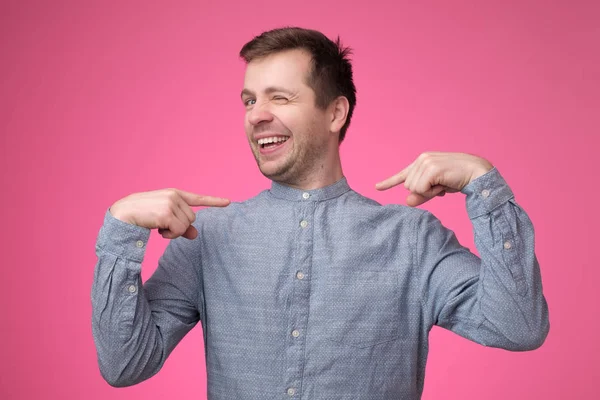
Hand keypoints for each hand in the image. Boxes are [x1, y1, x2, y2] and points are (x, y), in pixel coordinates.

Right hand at [109, 189, 229, 239]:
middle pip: (192, 219)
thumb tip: (195, 234)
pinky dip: (170, 235)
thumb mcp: (164, 219)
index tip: (228, 202)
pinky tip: (158, 230)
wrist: (123, 213)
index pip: (198, 198)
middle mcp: (175, 196)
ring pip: (186, 225)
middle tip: (163, 226)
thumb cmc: (143, 215)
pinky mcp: (166, 213)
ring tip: (159, 226)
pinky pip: (179, 230)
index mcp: (175, 194)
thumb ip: (181, 226)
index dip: (214, 201)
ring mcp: (171, 203)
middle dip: (180, 226)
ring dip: (174, 231)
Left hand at [375, 152, 492, 206]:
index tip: (377, 187)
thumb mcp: (436, 188)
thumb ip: (421, 195)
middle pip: (408, 186)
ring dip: (429, 192)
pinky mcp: (431, 168)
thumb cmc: (458, 179)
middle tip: (440, 186)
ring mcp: (426, 162)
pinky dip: (432, 192)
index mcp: (422, 161)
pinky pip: (421, 189)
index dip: (389, 182)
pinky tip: (444, 184)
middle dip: (424, 192)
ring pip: (413, 188)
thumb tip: (407, 202)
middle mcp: (422, 159)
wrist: (477, 172)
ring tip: (443, 184)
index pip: (402, 174)